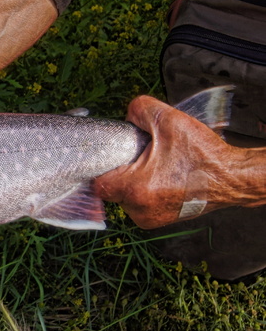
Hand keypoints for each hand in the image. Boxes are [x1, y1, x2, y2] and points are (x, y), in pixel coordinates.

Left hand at [94, 94, 247, 228]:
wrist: (231, 178)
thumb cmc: (203, 155)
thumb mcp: (169, 121)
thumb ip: (139, 109)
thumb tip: (127, 114)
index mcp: (136, 189)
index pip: (98, 182)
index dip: (103, 164)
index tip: (115, 154)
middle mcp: (140, 210)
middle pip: (111, 188)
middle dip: (121, 170)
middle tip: (140, 156)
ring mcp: (149, 218)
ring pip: (124, 196)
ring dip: (132, 181)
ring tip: (154, 167)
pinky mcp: (158, 220)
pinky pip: (138, 203)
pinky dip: (144, 190)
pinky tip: (160, 178)